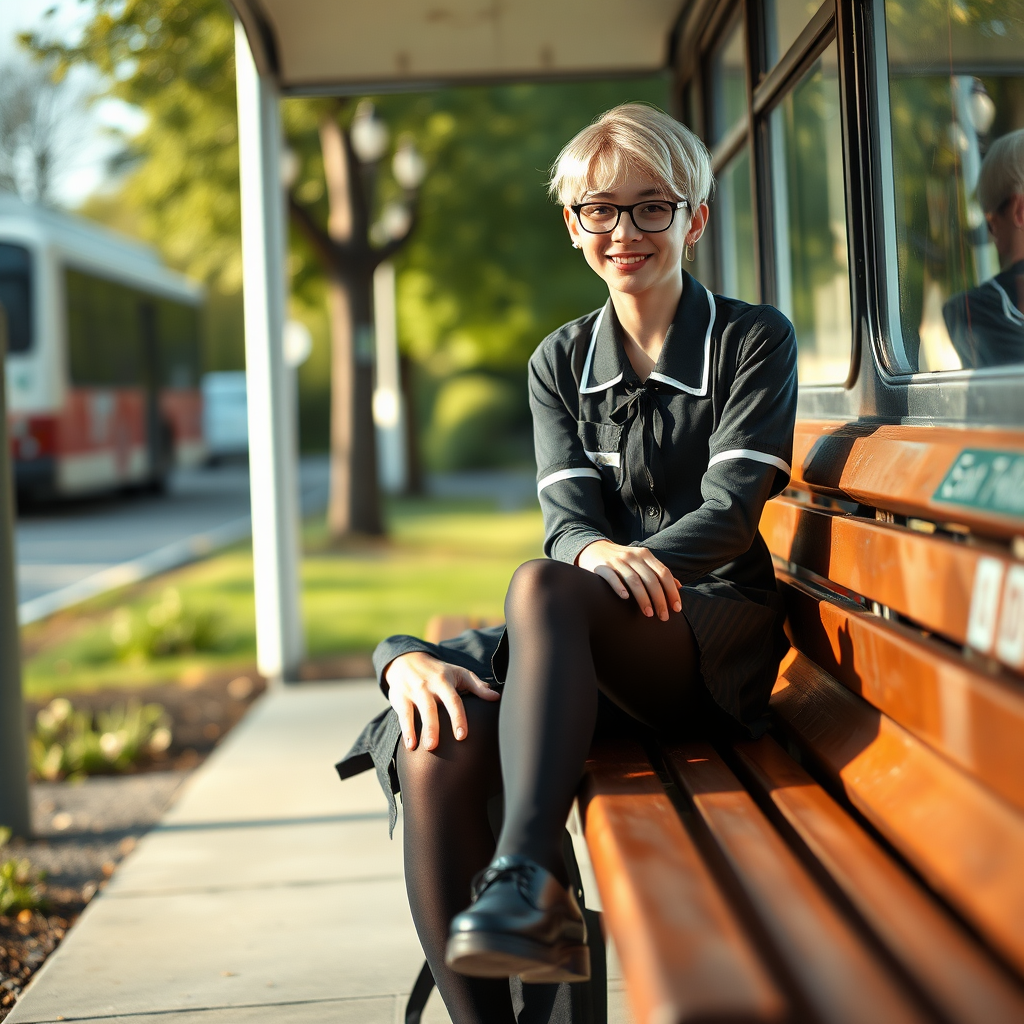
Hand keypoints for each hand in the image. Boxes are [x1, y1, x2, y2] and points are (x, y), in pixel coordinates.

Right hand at [384, 651, 499, 751]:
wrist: (406, 659)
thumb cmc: (439, 671)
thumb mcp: (459, 673)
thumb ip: (478, 686)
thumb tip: (496, 697)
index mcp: (444, 681)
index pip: (453, 700)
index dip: (458, 718)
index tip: (462, 735)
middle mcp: (427, 686)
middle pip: (431, 708)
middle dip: (433, 727)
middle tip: (435, 747)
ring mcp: (412, 692)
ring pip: (416, 712)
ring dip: (419, 730)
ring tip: (426, 748)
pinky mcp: (399, 697)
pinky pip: (403, 715)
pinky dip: (406, 730)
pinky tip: (410, 745)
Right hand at [577, 539, 681, 620]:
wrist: (593, 548)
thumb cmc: (622, 560)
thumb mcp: (641, 562)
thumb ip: (658, 572)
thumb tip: (679, 586)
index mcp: (645, 555)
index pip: (663, 573)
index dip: (672, 591)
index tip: (676, 608)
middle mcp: (632, 556)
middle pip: (651, 579)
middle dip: (660, 600)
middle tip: (663, 617)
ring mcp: (617, 561)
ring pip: (634, 581)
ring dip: (643, 599)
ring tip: (649, 614)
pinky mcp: (602, 566)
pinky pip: (612, 577)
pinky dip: (620, 587)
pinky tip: (625, 598)